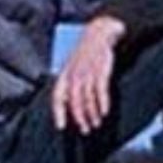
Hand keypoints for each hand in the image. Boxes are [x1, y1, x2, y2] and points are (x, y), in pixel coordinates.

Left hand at [52, 16, 126, 133]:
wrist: (98, 33)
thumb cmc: (85, 54)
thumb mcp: (72, 67)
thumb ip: (69, 85)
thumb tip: (68, 104)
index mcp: (64, 75)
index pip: (57, 96)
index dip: (58, 112)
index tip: (61, 126)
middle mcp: (73, 75)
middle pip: (74, 101)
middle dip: (79, 117)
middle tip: (85, 129)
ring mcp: (87, 72)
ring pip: (87, 98)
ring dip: (92, 114)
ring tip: (96, 123)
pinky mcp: (100, 70)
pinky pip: (100, 90)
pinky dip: (102, 103)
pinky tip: (104, 112)